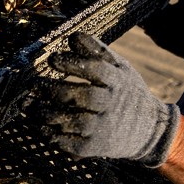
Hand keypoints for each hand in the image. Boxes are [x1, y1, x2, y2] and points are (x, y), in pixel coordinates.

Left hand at [33, 33, 179, 166]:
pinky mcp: (97, 147)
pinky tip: (42, 127)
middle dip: (57, 90)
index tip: (52, 59)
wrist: (149, 130)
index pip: (97, 70)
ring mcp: (105, 128)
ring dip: (51, 115)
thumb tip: (73, 36)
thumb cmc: (126, 91)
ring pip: (77, 122)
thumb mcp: (120, 68)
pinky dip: (55, 137)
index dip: (74, 63)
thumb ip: (96, 51)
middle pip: (85, 97)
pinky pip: (73, 144)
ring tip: (34, 107)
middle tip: (35, 84)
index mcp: (118, 81)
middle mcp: (113, 105)